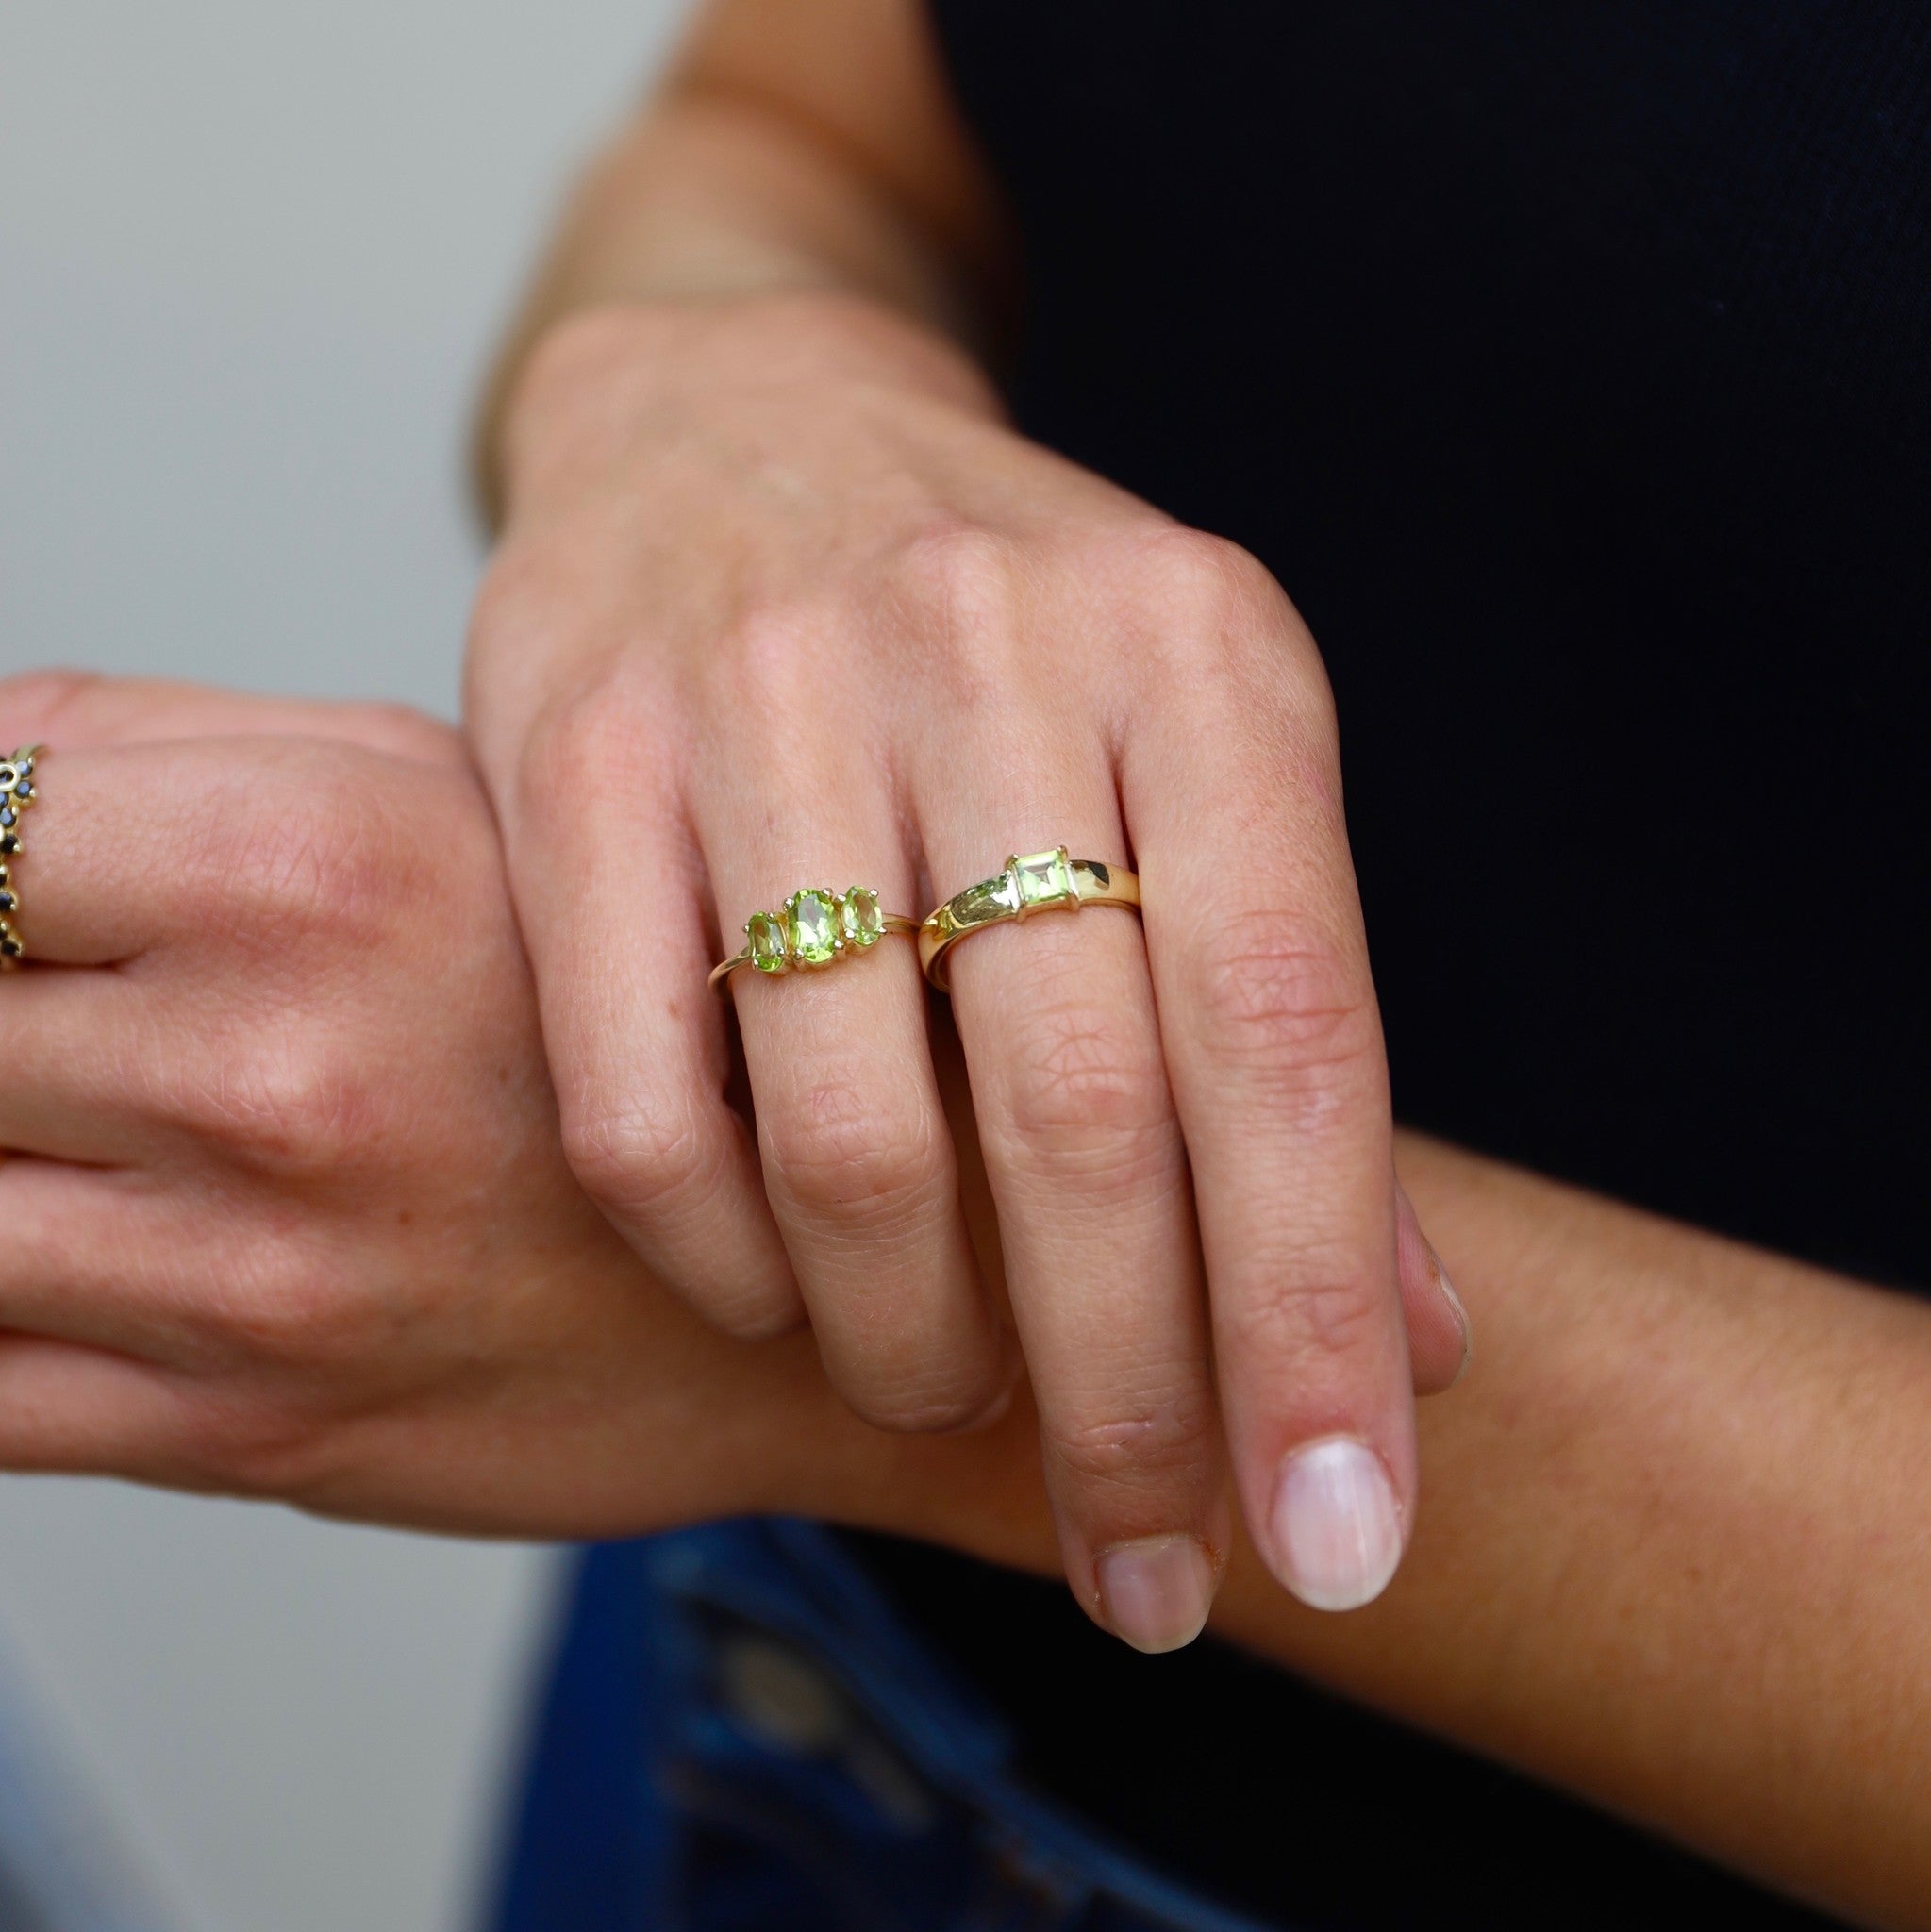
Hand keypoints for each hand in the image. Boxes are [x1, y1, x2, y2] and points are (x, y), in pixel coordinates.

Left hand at [0, 673, 946, 1536]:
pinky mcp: (244, 1432)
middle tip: (73, 1019)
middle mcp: (269, 1075)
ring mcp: (250, 1279)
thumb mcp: (444, 795)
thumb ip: (166, 751)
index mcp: (310, 867)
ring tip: (70, 1121)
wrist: (835, 1260)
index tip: (15, 904)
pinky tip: (59, 1244)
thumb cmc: (647, 1002)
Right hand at [472, 291, 1467, 1641]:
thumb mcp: (1201, 771)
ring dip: (916, 1342)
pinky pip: (643, 1099)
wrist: (739, 424)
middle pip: (1084, 1118)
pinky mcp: (568, 744)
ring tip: (948, 1390)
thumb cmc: (1009, 653)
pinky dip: (722, 1263)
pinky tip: (776, 1295)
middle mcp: (995, 644)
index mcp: (1204, 650)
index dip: (1317, 1317)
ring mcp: (761, 684)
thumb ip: (1294, 1036)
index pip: (1291, 1035)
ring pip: (851, 1133)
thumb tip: (1416, 1344)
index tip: (1330, 1535)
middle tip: (1146, 1563)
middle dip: (1129, 1398)